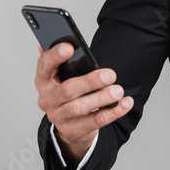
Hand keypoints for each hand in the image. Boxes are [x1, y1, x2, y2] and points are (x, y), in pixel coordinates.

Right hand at [34, 43, 133, 166]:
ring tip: (118, 90)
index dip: (55, 56)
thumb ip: (60, 59)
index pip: (44, 66)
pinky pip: (95, 121)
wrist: (70, 123)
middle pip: (67, 90)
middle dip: (90, 81)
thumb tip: (53, 40)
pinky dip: (113, 112)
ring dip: (102, 98)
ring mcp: (59, 117)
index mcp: (44, 80)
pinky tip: (125, 103)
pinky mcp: (74, 130)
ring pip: (79, 108)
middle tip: (111, 75)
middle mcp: (47, 100)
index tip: (70, 47)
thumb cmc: (68, 92)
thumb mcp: (62, 75)